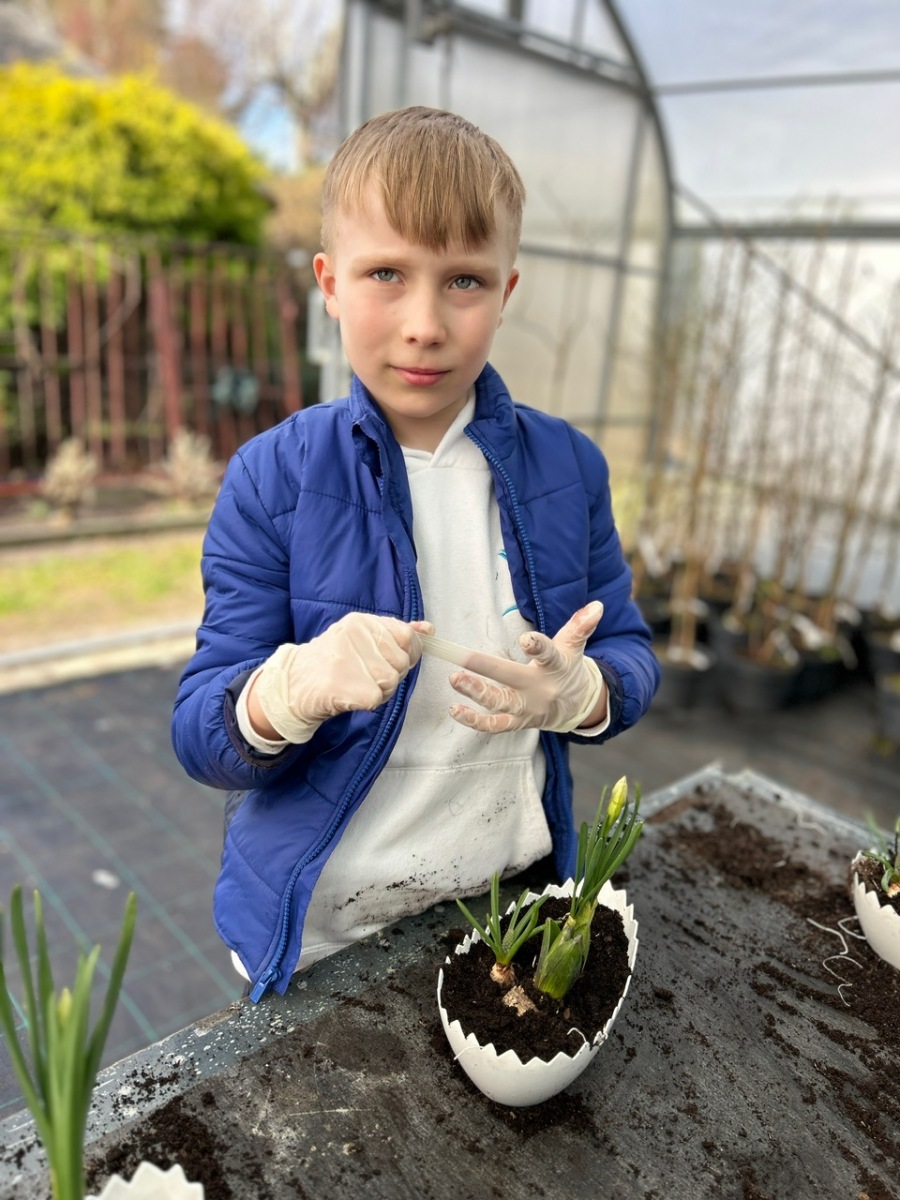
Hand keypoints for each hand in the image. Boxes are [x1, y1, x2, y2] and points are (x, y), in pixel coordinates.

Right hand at [249, 614, 432, 743]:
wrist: (293, 685)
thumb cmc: (330, 662)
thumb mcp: (360, 638)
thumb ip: (394, 633)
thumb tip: (428, 629)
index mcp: (361, 621)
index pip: (406, 636)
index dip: (406, 653)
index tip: (389, 661)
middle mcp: (356, 635)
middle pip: (402, 662)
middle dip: (391, 674)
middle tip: (366, 676)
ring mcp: (350, 659)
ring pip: (392, 681)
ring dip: (380, 690)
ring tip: (357, 685)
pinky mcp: (346, 684)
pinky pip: (378, 697)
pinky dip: (369, 702)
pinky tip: (352, 696)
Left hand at [448, 602, 605, 733]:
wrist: (577, 707)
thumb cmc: (568, 668)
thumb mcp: (574, 646)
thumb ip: (580, 626)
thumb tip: (596, 605)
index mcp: (555, 666)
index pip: (548, 655)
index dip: (538, 647)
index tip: (526, 640)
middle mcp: (539, 689)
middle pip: (512, 678)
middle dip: (486, 669)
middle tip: (462, 661)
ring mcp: (527, 708)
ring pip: (500, 703)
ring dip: (476, 693)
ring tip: (455, 680)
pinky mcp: (517, 722)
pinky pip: (495, 725)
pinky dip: (475, 721)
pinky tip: (455, 710)